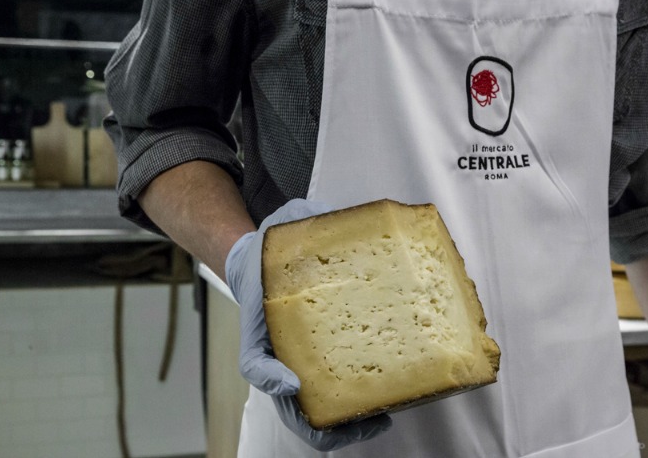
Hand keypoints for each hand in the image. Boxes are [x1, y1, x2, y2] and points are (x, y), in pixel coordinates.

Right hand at [226, 198, 391, 448]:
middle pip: (294, 406)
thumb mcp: (276, 236)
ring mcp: (302, 363)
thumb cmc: (269, 256)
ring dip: (350, 421)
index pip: (256, 364)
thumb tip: (322, 222)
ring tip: (384, 416)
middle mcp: (280, 354)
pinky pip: (342, 390)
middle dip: (328, 425)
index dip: (272, 379)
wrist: (270, 260)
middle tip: (367, 419)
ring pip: (320, 409)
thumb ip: (300, 226)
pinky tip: (391, 396)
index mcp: (262, 328)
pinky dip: (362, 403)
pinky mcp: (328, 360)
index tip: (292, 382)